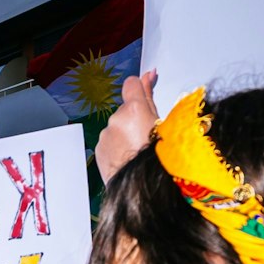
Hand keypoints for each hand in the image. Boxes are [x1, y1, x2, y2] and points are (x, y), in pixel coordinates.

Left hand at [95, 70, 159, 185]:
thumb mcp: (163, 124)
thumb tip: (149, 75)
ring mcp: (106, 136)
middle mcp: (116, 120)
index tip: (143, 94)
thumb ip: (150, 96)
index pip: (131, 84)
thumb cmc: (160, 159)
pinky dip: (117, 148)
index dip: (138, 88)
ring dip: (125, 135)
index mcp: (135, 110)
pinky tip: (128, 160)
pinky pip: (109, 143)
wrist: (143, 188)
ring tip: (138, 152)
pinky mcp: (99, 150)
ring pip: (116, 127)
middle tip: (148, 137)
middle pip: (126, 110)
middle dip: (135, 119)